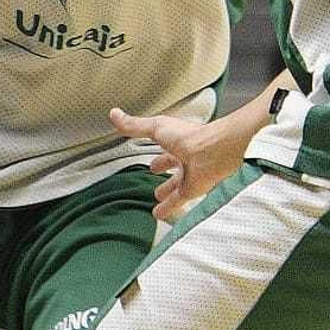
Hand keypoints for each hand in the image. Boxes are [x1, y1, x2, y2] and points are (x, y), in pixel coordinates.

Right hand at [110, 108, 247, 221]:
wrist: (214, 151)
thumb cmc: (190, 136)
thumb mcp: (156, 128)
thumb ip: (135, 125)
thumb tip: (116, 115)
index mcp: (176, 139)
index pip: (163, 141)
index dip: (155, 143)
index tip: (147, 145)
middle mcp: (185, 156)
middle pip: (172, 162)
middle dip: (164, 166)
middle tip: (155, 170)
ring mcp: (190, 173)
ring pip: (176, 184)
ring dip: (167, 190)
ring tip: (157, 197)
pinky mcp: (193, 189)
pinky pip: (178, 200)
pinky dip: (168, 208)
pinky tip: (159, 213)